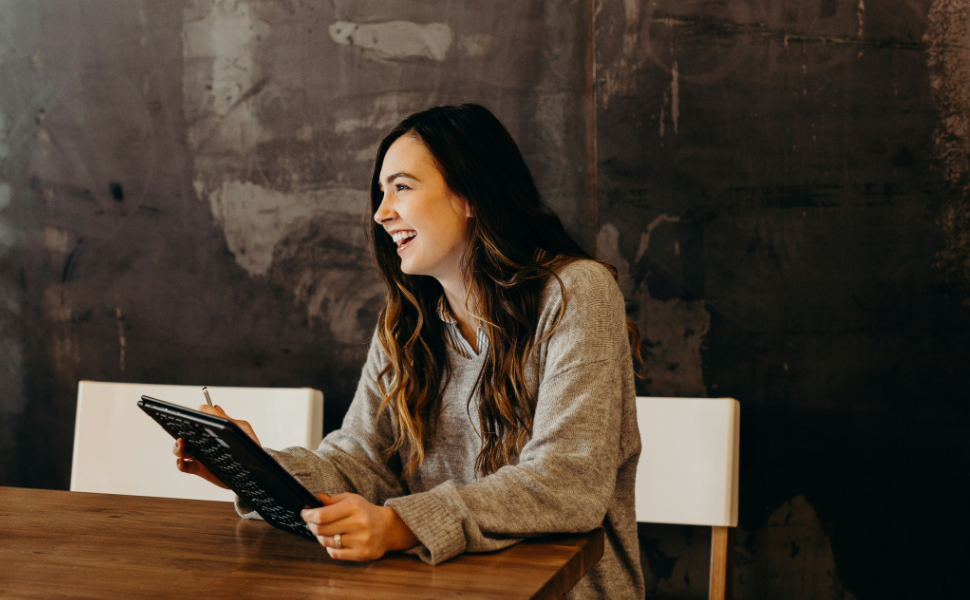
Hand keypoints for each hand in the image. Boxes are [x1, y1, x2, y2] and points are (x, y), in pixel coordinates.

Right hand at [172, 404, 260, 488]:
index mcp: (213, 430)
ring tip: (182, 444)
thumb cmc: (250, 446)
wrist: (256, 468)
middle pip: (185, 435)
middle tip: (183, 433)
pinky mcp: (200, 469)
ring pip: (181, 450)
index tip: (191, 416)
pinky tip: (182, 461)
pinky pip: (185, 466)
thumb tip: (213, 407)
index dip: (191, 418)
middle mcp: (204, 442)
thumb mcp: (242, 429)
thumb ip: (228, 419)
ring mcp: (201, 455)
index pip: (197, 422)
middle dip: (179, 432)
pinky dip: (180, 464)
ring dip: (177, 447)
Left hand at [301, 493, 418, 560]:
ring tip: (324, 532)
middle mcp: (358, 523)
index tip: (304, 514)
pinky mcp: (362, 554)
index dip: (308, 516)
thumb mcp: (352, 499)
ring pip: (326, 542)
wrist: (388, 528)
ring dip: (320, 537)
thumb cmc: (366, 512)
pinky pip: (335, 554)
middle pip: (321, 529)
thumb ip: (333, 499)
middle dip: (311, 526)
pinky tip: (334, 542)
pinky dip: (330, 548)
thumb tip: (317, 499)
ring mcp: (360, 540)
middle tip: (311, 523)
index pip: (322, 515)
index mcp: (354, 507)